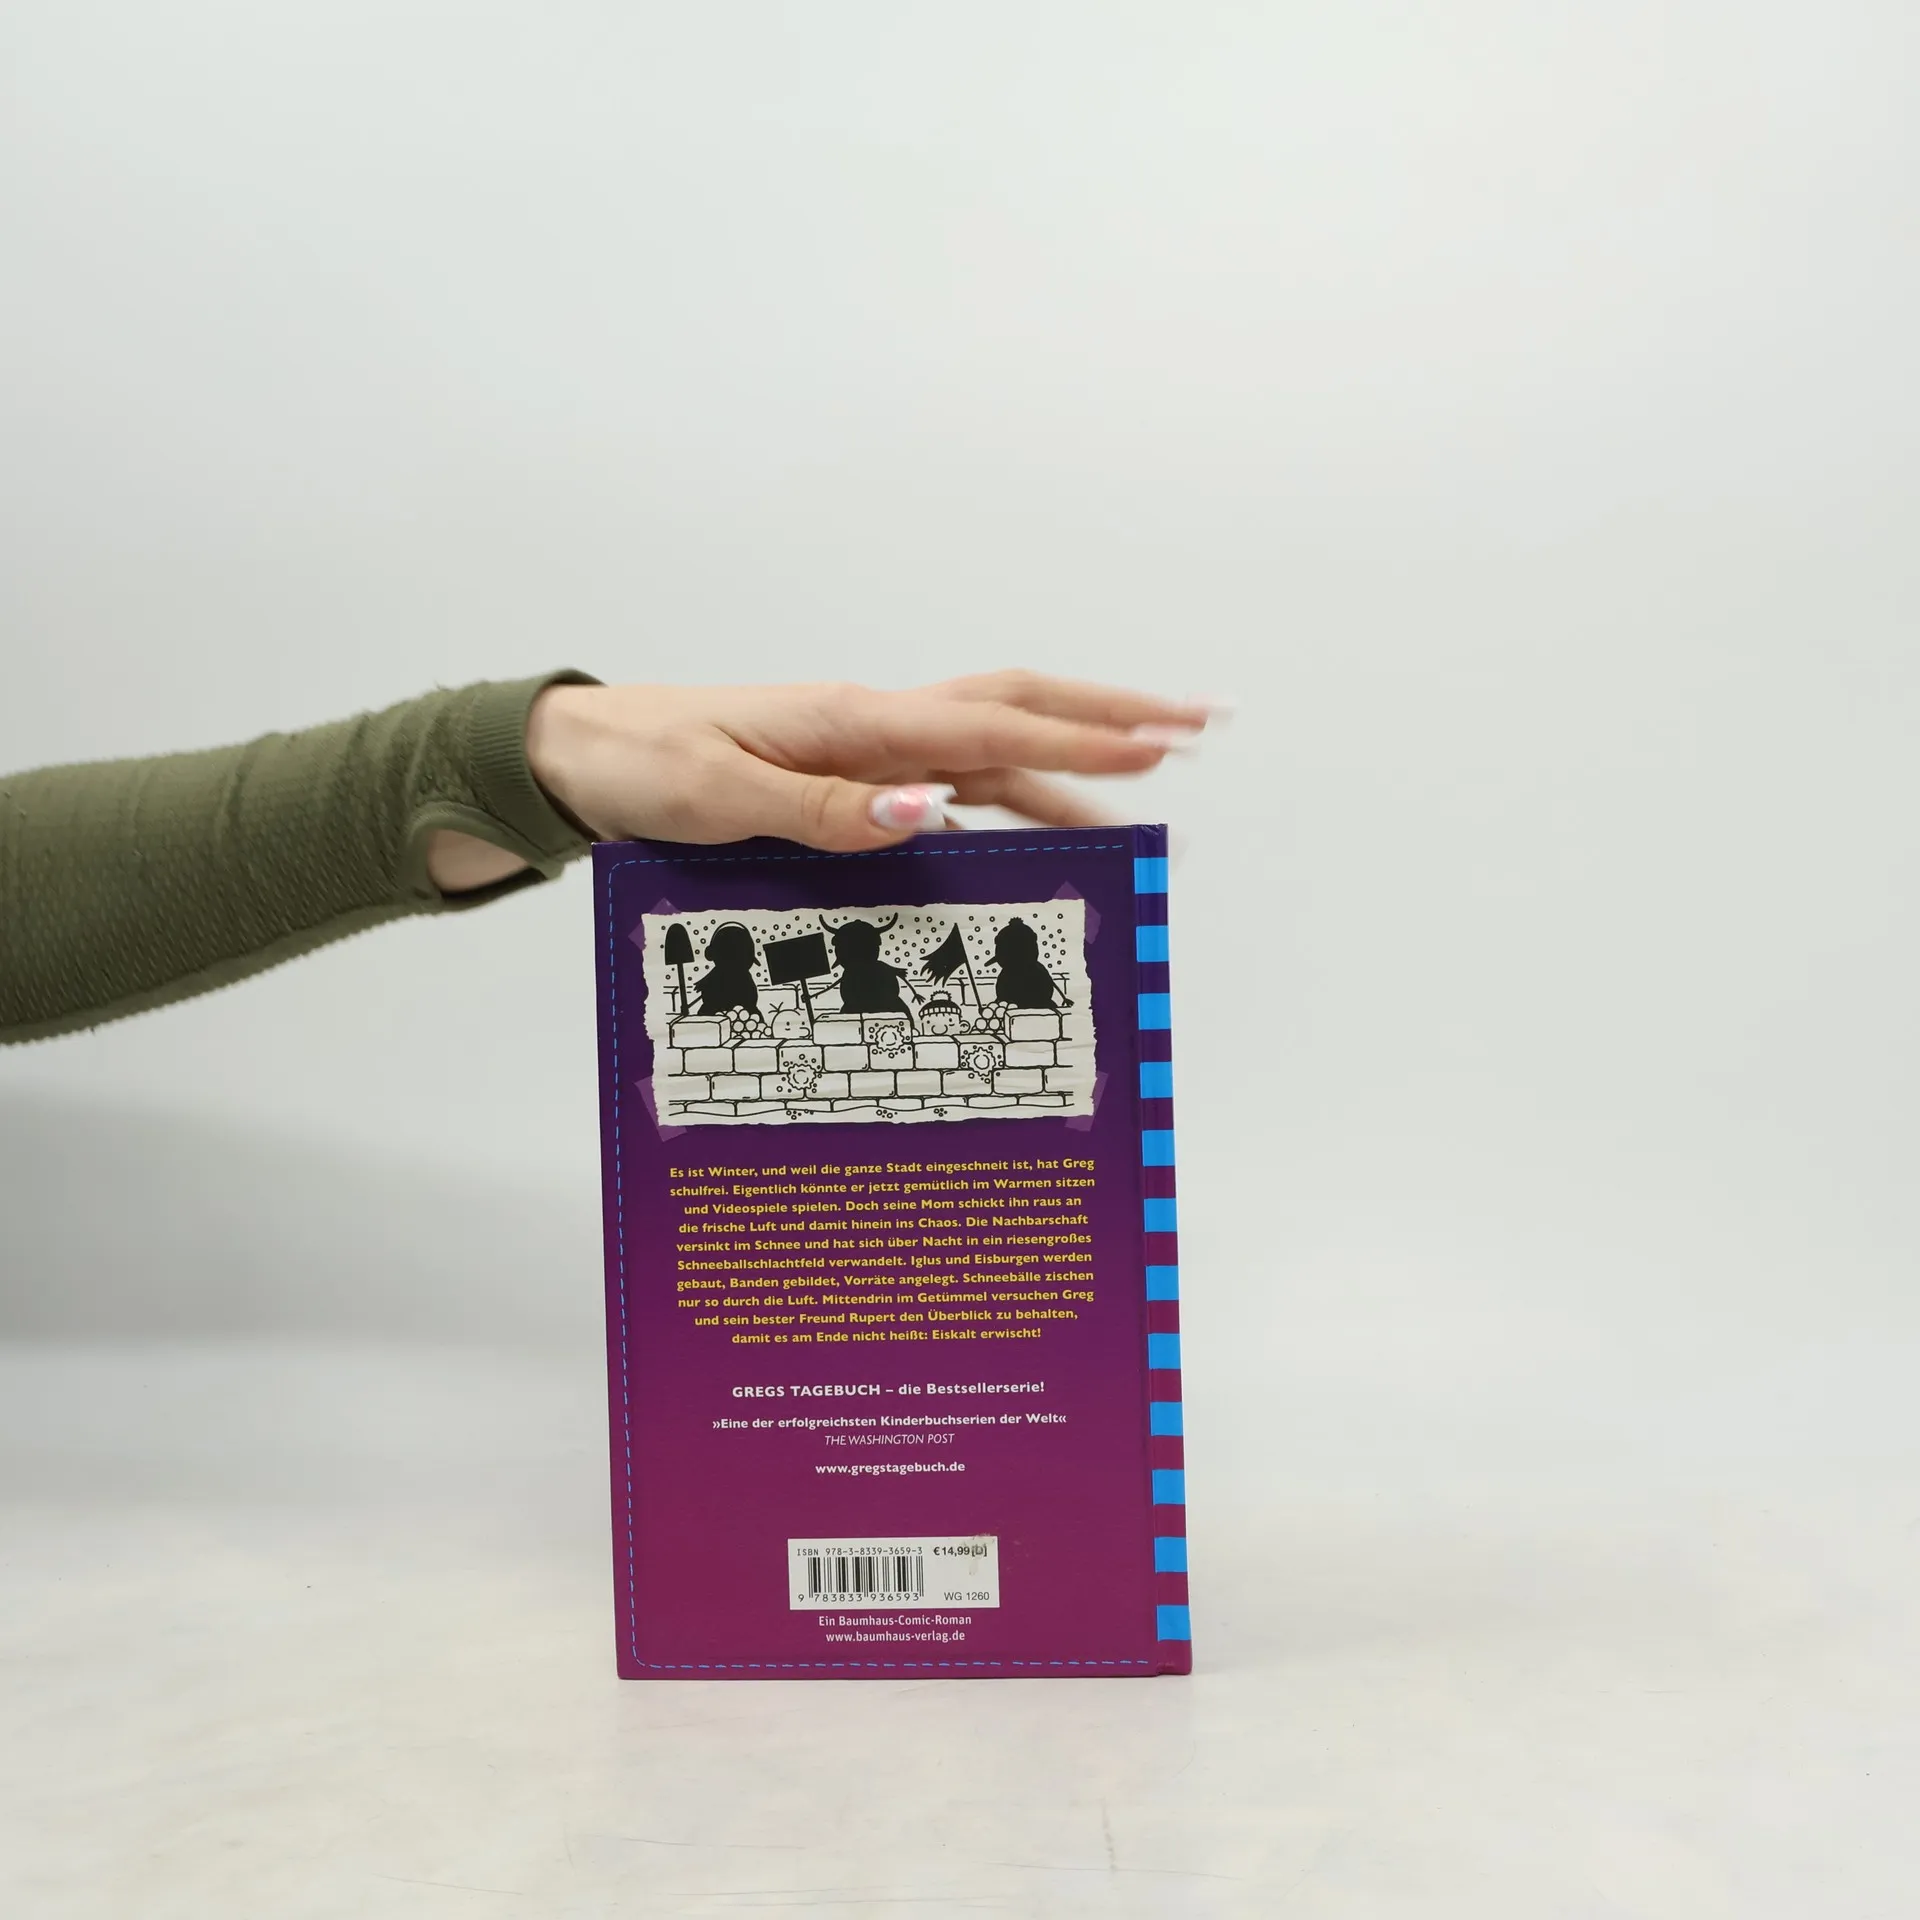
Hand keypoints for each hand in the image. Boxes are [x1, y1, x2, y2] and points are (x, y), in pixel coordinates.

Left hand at [427, 672, 1209, 888]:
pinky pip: (954, 779)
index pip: (991, 727)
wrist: (585, 756)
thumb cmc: (643, 767)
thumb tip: (925, 811)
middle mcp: (875, 724)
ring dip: (1075, 761)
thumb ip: (821, 808)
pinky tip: (1045, 819)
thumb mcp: (718, 796)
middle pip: (1018, 706)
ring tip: (1149, 795)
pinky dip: (1014, 793)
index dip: (1082, 738)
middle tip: (1199, 726)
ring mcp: (869, 746)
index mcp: (853, 720)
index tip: (1162, 746)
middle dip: (1111, 714)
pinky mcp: (852, 773)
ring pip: (997, 746)